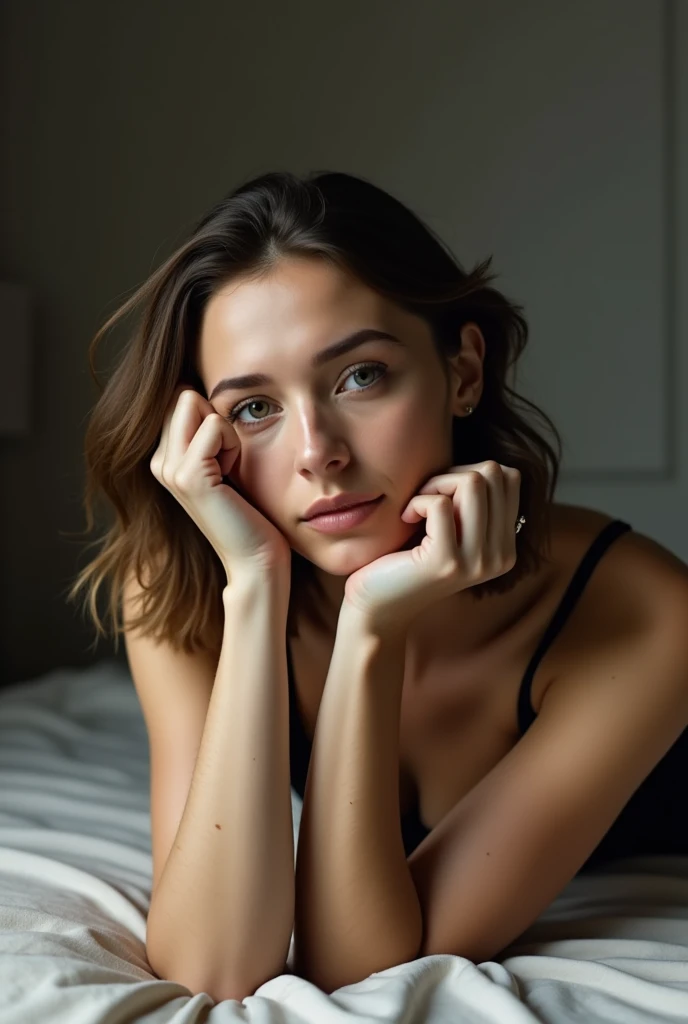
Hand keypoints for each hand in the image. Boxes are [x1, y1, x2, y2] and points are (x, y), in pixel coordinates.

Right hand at [149, 386, 289, 579]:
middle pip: (184, 395)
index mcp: (164, 458)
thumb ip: (208, 429)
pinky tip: (232, 478)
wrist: (256, 558)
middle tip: (228, 465)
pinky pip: (215, 425)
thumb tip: (207, 388)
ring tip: (229, 472)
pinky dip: (234, 445)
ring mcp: (169, 469)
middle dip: (217, 420)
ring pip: (195, 403)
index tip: (224, 458)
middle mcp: (158, 462)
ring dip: (227, 433)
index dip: (213, 418)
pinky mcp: (188, 476)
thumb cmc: (250, 512)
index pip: (182, 398)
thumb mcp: (225, 461)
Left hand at [343, 461, 521, 631]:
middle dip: (452, 474)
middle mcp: (500, 556)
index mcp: (506, 546)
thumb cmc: (407, 558)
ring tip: (415, 507)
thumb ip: (474, 502)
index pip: (509, 477)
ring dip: (435, 484)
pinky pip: (438, 503)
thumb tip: (486, 464)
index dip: (470, 471)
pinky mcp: (447, 562)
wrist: (378, 606)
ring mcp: (477, 561)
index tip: (443, 493)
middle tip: (425, 498)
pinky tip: (405, 519)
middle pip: (492, 474)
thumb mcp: (451, 527)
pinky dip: (416, 502)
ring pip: (472, 483)